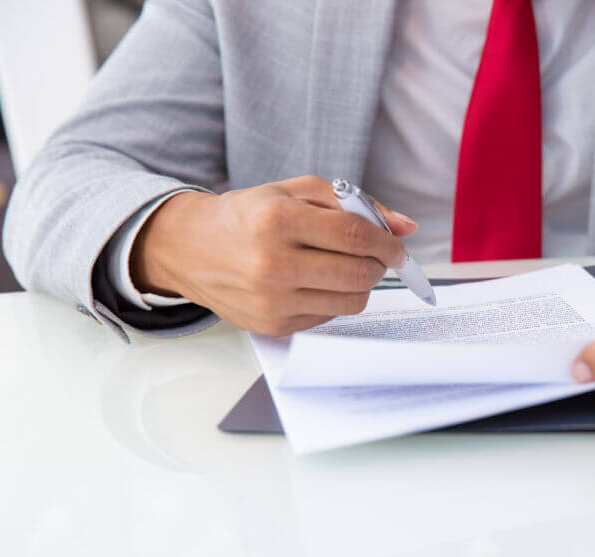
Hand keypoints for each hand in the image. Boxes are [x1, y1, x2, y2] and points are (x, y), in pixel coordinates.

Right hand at [130, 175, 417, 335]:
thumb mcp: (294, 192)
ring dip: (361, 284)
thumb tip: (406, 226)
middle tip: (375, 257)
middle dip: (378, 265)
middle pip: (358, 272)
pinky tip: (317, 282)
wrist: (189, 248)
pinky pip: (329, 316)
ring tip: (346, 267)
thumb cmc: (247, 216)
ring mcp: (271, 300)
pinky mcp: (272, 325)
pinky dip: (335, 299)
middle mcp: (272, 263)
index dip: (387, 243)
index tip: (397, 247)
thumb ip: (353, 203)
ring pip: (350, 301)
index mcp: (277, 219)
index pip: (354, 235)